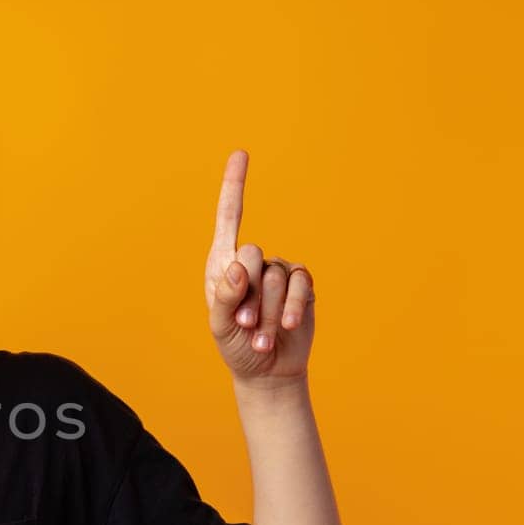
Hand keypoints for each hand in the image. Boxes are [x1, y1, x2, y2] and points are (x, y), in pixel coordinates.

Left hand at [204, 149, 315, 385]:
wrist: (267, 371)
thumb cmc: (236, 346)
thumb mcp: (221, 325)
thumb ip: (226, 297)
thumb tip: (238, 267)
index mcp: (223, 264)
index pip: (229, 218)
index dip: (235, 185)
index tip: (241, 153)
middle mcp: (252, 262)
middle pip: (251, 254)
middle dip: (247, 295)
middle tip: (245, 325)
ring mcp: (278, 272)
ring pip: (275, 277)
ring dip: (267, 314)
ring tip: (260, 337)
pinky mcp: (302, 286)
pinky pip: (300, 286)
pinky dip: (290, 310)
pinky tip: (287, 329)